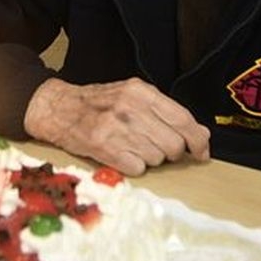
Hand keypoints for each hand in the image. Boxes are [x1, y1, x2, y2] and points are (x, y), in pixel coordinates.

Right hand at [22, 77, 209, 175]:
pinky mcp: (104, 148)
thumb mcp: (133, 95)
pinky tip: (123, 155)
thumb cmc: (99, 103)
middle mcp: (131, 108)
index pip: (183, 119)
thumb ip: (166, 112)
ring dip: (150, 159)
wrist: (58, 108)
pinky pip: (138, 168)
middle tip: (158, 148)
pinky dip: (134, 166)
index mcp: (141, 92)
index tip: (202, 151)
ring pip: (157, 159)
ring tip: (133, 147)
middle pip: (173, 144)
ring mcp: (117, 129)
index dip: (198, 140)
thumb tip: (201, 134)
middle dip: (171, 152)